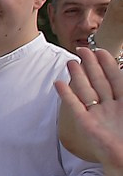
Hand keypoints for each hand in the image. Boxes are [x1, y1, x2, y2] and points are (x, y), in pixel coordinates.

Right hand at [59, 47, 122, 164]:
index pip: (116, 78)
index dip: (108, 64)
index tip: (100, 51)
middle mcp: (111, 107)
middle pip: (100, 81)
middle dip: (91, 65)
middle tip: (83, 50)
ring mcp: (97, 116)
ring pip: (86, 90)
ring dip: (78, 76)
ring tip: (71, 62)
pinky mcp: (86, 125)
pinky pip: (75, 106)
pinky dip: (67, 95)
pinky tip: (59, 83)